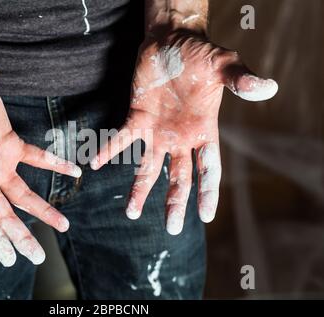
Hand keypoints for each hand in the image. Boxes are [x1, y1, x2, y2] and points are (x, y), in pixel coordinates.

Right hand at [0, 64, 81, 266]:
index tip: (10, 258)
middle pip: (4, 214)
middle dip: (20, 236)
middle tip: (38, 256)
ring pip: (22, 194)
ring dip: (42, 210)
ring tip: (64, 225)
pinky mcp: (11, 144)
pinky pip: (36, 158)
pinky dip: (54, 164)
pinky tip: (74, 172)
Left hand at [91, 31, 277, 234]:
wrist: (171, 41)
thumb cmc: (200, 54)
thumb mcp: (224, 64)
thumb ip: (240, 79)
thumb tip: (267, 88)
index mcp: (204, 131)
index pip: (209, 168)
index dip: (208, 191)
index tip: (205, 216)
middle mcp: (180, 138)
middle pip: (179, 177)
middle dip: (175, 202)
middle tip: (172, 228)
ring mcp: (157, 131)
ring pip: (148, 167)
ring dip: (140, 189)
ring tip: (131, 212)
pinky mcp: (136, 118)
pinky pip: (122, 138)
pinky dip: (110, 150)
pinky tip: (96, 163)